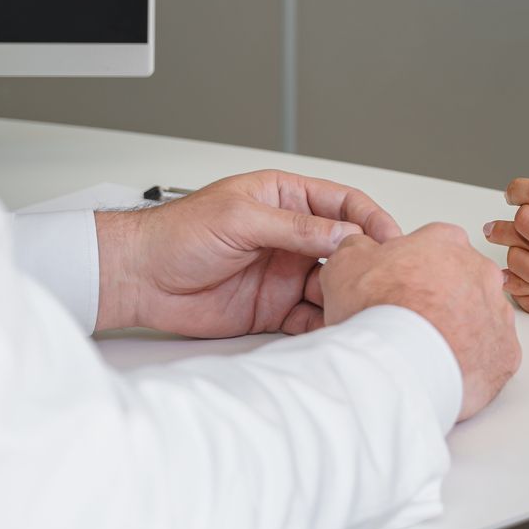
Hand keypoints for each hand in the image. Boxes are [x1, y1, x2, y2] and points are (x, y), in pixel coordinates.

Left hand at [94, 170, 400, 337]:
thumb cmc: (177, 233)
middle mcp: (291, 237)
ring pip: (332, 286)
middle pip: (345, 249)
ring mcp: (284, 274)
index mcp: (286, 199)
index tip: (390, 238)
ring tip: (360, 309)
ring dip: (347, 297)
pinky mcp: (273, 310)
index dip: (371, 219)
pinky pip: (309, 319)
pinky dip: (324, 326)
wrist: (138, 278)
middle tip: (381, 279)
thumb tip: (342, 234)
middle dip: (366, 263)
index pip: (343, 204)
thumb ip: (295, 227)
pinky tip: (334, 330)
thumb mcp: (241, 217)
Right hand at [318, 224, 520, 421]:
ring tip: (424, 352)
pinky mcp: (506, 352)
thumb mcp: (346, 262)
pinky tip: (446, 371)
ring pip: (479, 319)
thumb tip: (362, 249)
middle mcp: (481, 271)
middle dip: (439, 300)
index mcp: (446, 242)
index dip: (410, 272)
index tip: (394, 291)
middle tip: (409, 324)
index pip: (432, 249)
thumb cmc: (378, 310)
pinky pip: (490, 356)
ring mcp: (498, 312)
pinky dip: (472, 364)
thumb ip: (359, 247)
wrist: (399, 359)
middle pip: (460, 283)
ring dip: (458, 331)